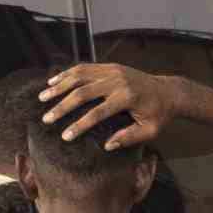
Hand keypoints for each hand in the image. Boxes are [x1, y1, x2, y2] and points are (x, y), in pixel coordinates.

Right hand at [34, 60, 164, 153]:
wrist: (169, 91)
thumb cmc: (159, 115)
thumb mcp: (150, 131)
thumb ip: (129, 138)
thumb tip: (106, 146)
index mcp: (127, 98)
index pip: (98, 113)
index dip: (80, 125)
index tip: (65, 137)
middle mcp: (118, 81)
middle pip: (83, 92)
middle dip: (63, 106)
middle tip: (47, 119)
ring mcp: (113, 70)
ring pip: (80, 75)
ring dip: (59, 86)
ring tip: (42, 96)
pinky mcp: (110, 66)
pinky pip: (85, 67)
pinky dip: (67, 73)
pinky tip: (53, 81)